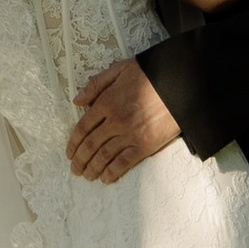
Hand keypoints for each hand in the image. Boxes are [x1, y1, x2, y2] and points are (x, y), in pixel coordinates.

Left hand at [68, 56, 181, 184]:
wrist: (179, 84)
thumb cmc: (149, 74)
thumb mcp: (119, 69)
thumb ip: (96, 84)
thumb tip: (77, 100)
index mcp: (107, 101)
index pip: (83, 126)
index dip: (73, 142)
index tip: (69, 153)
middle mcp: (115, 120)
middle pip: (91, 144)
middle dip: (80, 160)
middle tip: (75, 169)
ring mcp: (130, 134)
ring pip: (104, 156)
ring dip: (93, 168)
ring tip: (87, 176)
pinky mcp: (145, 145)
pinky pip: (124, 162)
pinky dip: (112, 172)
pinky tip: (105, 178)